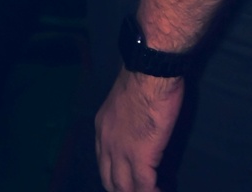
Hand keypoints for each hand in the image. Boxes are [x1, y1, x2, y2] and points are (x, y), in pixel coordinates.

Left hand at [95, 68, 183, 191]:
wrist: (149, 70)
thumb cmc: (142, 76)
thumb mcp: (124, 100)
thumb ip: (126, 117)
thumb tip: (137, 124)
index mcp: (102, 127)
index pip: (103, 162)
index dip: (115, 175)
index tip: (127, 179)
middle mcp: (105, 143)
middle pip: (109, 181)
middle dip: (122, 190)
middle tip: (137, 190)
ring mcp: (121, 153)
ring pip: (124, 189)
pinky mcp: (140, 158)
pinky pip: (144, 187)